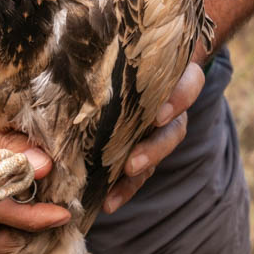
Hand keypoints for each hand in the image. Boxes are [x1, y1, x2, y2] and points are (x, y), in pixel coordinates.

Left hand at [103, 61, 204, 212]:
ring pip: (158, 153)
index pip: (189, 83)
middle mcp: (170, 105)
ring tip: (116, 190)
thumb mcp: (116, 50)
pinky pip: (139, 173)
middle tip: (132, 163)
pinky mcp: (143, 149)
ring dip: (140, 172)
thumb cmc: (117, 51)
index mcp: (172, 74)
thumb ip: (102, 59)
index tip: (159, 116)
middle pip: (176, 129)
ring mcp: (159, 129)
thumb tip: (64, 66)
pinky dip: (125, 188)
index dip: (178, 100)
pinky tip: (108, 204)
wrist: (124, 61)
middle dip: (154, 148)